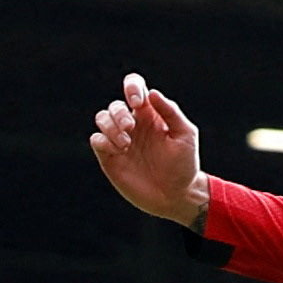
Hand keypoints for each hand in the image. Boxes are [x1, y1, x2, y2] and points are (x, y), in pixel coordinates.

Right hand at [89, 74, 206, 226]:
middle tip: (131, 128)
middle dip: (120, 113)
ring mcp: (120, 140)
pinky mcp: (110, 157)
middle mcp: (133, 124)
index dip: (132, 87)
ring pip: (102, 118)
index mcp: (150, 114)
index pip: (135, 88)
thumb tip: (152, 93)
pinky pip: (96, 140)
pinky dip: (103, 141)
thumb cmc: (184, 165)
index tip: (137, 103)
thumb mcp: (185, 136)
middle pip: (115, 105)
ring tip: (126, 143)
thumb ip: (171, 112)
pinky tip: (119, 151)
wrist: (176, 195)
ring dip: (110, 126)